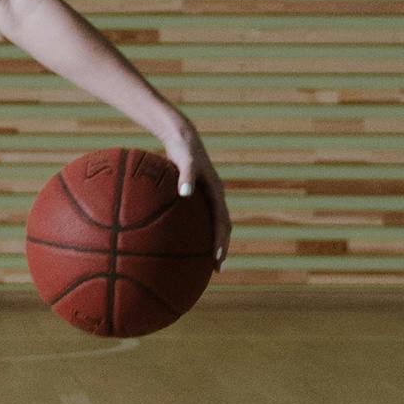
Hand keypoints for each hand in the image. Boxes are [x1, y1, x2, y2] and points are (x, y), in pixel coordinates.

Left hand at [160, 122, 227, 266]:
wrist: (181, 136)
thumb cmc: (182, 148)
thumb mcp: (186, 161)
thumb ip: (187, 176)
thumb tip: (185, 192)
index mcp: (216, 192)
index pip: (222, 222)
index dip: (221, 241)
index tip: (217, 258)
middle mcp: (214, 196)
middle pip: (222, 226)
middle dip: (221, 247)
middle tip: (216, 267)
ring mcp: (207, 196)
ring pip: (214, 223)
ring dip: (213, 241)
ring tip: (204, 260)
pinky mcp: (197, 195)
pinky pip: (200, 217)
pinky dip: (197, 230)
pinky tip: (182, 240)